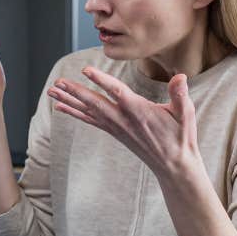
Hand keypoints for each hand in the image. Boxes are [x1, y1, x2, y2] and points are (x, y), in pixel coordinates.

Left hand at [48, 66, 200, 180]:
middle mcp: (123, 119)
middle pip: (94, 102)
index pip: (117, 92)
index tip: (86, 70)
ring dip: (68, 100)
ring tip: (51, 91)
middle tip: (57, 82)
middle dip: (75, 91)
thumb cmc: (181, 137)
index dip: (101, 80)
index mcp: (138, 110)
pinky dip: (74, 112)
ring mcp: (116, 126)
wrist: (173, 165)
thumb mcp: (185, 114)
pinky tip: (60, 107)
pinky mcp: (114, 131)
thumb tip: (182, 77)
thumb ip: (180, 95)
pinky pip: (89, 120)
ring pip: (88, 111)